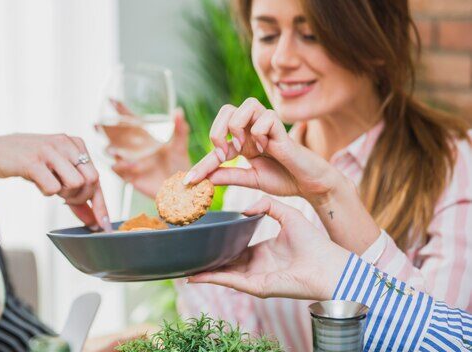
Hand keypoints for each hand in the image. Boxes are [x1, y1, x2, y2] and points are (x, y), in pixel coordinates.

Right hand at [0, 134, 110, 230]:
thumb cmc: (30, 164)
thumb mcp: (57, 173)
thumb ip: (76, 194)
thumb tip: (93, 220)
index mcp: (76, 143)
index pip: (97, 177)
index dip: (100, 204)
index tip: (102, 225)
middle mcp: (66, 143)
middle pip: (91, 181)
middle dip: (81, 198)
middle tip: (65, 199)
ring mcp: (50, 150)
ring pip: (76, 184)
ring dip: (64, 194)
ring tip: (50, 186)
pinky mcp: (34, 161)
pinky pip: (53, 188)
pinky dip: (46, 192)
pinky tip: (38, 182)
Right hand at [111, 108, 190, 197]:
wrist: (181, 187)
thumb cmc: (179, 164)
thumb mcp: (180, 146)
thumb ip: (179, 129)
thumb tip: (178, 110)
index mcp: (144, 138)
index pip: (129, 121)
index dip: (120, 110)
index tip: (112, 100)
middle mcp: (134, 149)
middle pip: (114, 136)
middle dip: (104, 129)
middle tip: (97, 124)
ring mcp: (130, 162)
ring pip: (113, 154)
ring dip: (111, 150)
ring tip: (114, 150)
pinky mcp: (131, 177)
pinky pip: (120, 172)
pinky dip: (124, 167)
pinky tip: (134, 165)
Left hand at [185, 98, 341, 203]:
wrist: (308, 184)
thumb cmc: (283, 179)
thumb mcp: (250, 179)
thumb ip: (229, 176)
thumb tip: (205, 179)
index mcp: (243, 140)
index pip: (217, 142)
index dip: (202, 163)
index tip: (189, 181)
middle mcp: (253, 129)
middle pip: (226, 109)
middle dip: (217, 131)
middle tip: (224, 154)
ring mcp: (267, 126)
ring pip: (246, 105)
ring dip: (238, 126)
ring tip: (244, 147)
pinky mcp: (282, 129)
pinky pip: (266, 117)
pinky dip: (260, 133)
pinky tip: (267, 148)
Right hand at [188, 196, 349, 300]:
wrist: (328, 264)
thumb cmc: (313, 242)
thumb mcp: (287, 214)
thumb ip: (267, 205)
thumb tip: (245, 208)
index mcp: (263, 250)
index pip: (236, 248)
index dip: (220, 243)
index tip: (205, 236)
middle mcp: (257, 265)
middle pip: (226, 263)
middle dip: (208, 260)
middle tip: (188, 252)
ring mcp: (255, 277)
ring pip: (223, 274)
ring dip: (204, 271)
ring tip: (184, 267)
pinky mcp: (256, 286)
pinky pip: (229, 281)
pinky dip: (211, 279)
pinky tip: (196, 275)